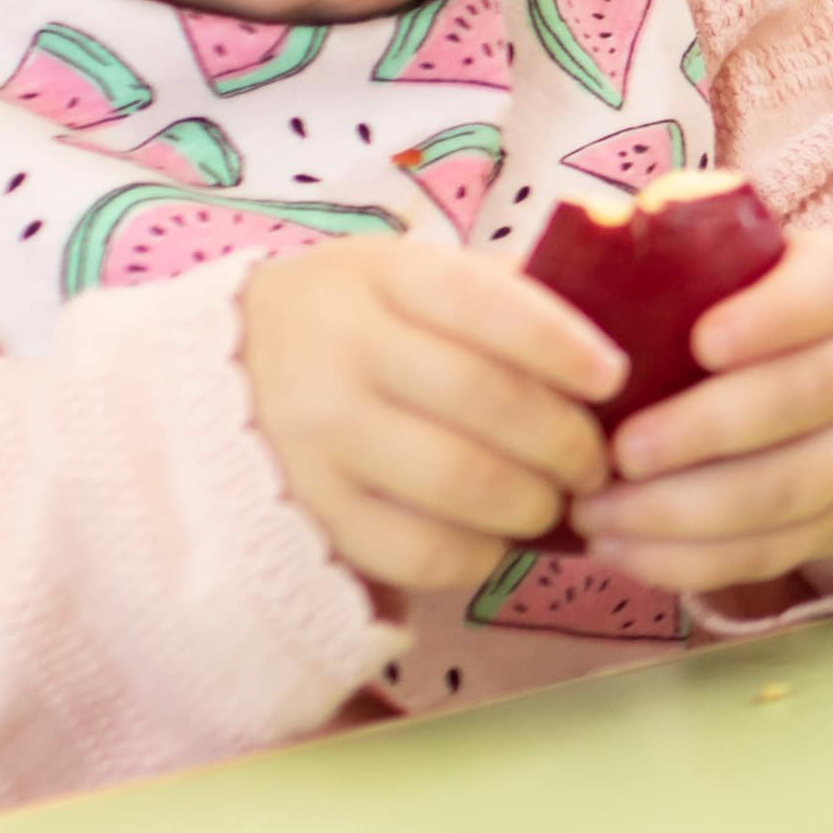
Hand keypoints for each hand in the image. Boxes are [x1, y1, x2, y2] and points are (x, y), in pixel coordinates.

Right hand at [241, 240, 620, 600]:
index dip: (563, 345)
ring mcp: (315, 438)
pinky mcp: (309, 513)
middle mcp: (340, 352)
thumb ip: (497, 295)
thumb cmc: (353, 322)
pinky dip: (478, 554)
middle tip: (595, 464)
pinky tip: (492, 539)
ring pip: (461, 482)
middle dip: (567, 443)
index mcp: (380, 277)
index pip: (486, 305)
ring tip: (552, 502)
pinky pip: (418, 551)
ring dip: (533, 503)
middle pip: (486, 402)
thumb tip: (617, 327)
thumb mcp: (407, 278)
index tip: (613, 377)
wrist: (216, 377)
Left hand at [570, 227, 832, 594]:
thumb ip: (675, 258)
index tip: (700, 342)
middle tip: (620, 452)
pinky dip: (691, 561)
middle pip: (810, 397)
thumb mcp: (746, 269)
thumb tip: (564, 248)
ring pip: (790, 489)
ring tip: (594, 513)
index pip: (830, 292)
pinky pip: (772, 551)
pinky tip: (620, 551)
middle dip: (709, 430)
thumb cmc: (759, 318)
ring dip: (685, 511)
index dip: (771, 318)